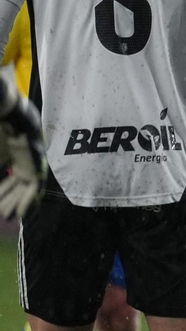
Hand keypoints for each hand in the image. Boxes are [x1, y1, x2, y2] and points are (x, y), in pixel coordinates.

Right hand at [0, 91, 46, 222]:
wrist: (5, 113)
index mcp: (10, 153)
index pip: (7, 177)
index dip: (2, 191)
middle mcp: (22, 159)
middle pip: (16, 185)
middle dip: (8, 200)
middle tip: (2, 214)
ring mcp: (31, 162)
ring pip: (26, 188)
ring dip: (17, 203)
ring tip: (8, 217)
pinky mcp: (38, 164)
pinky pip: (35, 187)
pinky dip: (27, 201)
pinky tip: (19, 213)